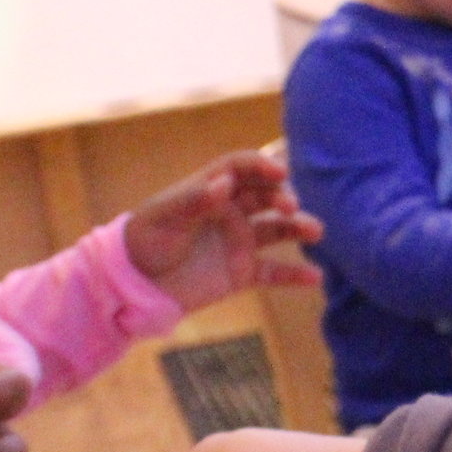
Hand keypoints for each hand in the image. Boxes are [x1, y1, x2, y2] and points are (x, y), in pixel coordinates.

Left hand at [123, 149, 324, 311]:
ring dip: (297, 228)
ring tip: (315, 232)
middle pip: (266, 196)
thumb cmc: (144, 242)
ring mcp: (239, 241)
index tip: (279, 172)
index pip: (241, 168)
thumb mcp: (164, 217)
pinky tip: (316, 278)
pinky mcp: (242, 272)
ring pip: (277, 230)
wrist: (134, 285)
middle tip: (291, 207)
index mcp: (210, 190)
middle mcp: (231, 212)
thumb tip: (225, 182)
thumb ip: (195, 200)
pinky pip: (274, 272)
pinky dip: (295, 275)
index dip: (261, 166)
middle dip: (283, 197)